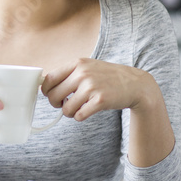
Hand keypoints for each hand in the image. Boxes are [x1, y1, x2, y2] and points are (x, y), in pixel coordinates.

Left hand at [40, 58, 159, 121]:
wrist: (135, 84)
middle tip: (65, 104)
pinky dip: (80, 117)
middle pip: (54, 95)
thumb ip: (69, 74)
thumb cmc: (108, 77)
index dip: (47, 91)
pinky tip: (87, 111)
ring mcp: (92, 87)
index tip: (51, 95)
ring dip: (70, 112)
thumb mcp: (88, 67)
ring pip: (65, 109)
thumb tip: (45, 84)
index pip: (50, 78)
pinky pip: (78, 116)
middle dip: (56, 104)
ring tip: (78, 108)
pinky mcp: (100, 101)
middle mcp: (83, 73)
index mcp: (78, 63)